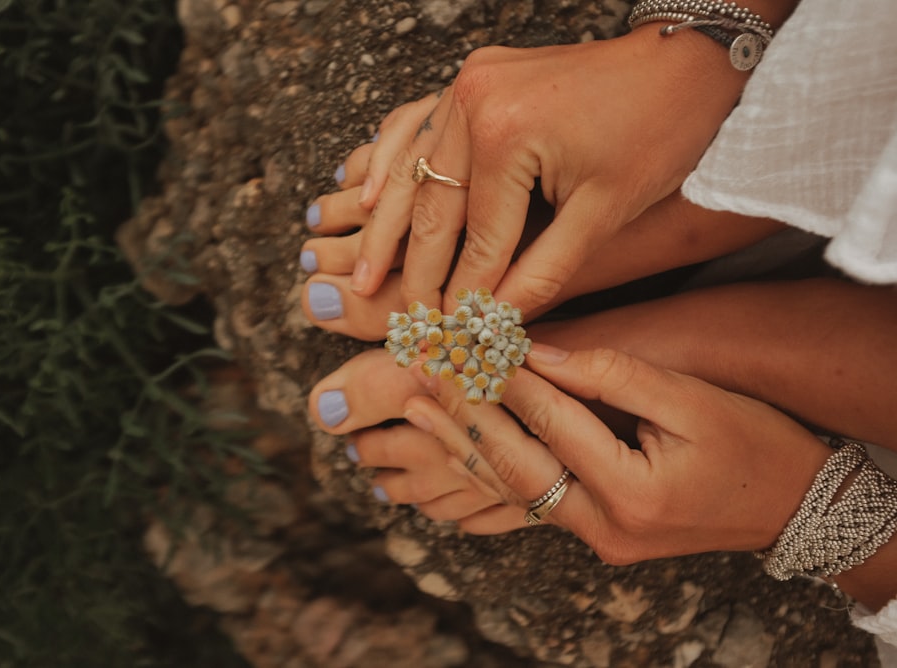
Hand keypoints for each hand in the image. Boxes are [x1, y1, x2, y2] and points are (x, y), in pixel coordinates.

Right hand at [351, 28, 752, 315]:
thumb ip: (542, 271)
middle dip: (414, 271)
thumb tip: (495, 320)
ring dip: (385, 226)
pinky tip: (367, 194)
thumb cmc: (658, 131)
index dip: (463, 297)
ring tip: (360, 275)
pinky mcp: (471, 77)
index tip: (448, 338)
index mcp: (506, 134)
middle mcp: (471, 100)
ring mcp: (466, 83)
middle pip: (430, 207)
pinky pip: (415, 124)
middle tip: (399, 321)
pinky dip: (391, 162)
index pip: (477, 239)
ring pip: (410, 169)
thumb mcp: (603, 214)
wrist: (684, 60)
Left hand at [404, 346, 832, 560]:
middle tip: (423, 369)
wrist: (796, 507)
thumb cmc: (755, 442)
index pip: (549, 421)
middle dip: (464, 412)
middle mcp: (606, 528)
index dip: (505, 374)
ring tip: (415, 407)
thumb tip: (536, 352)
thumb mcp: (690, 398)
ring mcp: (599, 540)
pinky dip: (490, 473)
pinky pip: (529, 504)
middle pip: (514, 464)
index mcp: (633, 491)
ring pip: (512, 491)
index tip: (466, 337)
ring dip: (464, 445)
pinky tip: (454, 451)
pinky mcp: (597, 537)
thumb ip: (611, 375)